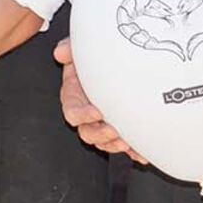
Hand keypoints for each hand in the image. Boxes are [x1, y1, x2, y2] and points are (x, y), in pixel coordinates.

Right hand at [53, 39, 145, 162]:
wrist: (116, 59)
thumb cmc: (94, 57)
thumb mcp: (81, 50)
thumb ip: (70, 49)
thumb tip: (61, 53)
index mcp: (74, 96)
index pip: (73, 111)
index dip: (82, 115)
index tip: (96, 112)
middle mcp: (87, 112)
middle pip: (87, 132)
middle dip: (100, 135)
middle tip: (114, 131)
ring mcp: (103, 122)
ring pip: (104, 142)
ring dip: (114, 145)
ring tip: (127, 143)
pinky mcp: (119, 128)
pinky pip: (124, 144)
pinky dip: (133, 150)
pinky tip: (141, 152)